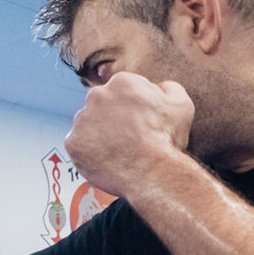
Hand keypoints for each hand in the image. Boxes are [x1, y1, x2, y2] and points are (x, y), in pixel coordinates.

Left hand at [64, 72, 193, 200]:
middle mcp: (96, 96)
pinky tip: (106, 160)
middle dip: (112, 118)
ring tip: (117, 151)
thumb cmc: (167, 139)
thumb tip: (161, 86)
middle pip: (102, 105)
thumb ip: (169, 88)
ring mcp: (81, 120)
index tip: (140, 123)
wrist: (151, 172)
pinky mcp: (72, 143)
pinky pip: (78, 146)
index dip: (133, 108)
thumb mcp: (181, 105)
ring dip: (98, 135)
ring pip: (88, 125)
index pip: (122, 91)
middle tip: (127, 138)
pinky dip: (88, 153)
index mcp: (121, 82)